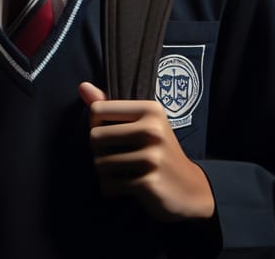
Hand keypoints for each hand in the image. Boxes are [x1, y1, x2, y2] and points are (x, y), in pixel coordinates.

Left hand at [78, 82, 214, 221]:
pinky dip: (111, 188)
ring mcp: (152, 158)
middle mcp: (153, 130)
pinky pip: (109, 184)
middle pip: (95, 137)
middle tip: (115, 157)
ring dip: (104, 172)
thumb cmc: (158, 151)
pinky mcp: (149, 183)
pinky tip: (126, 186)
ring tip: (121, 172)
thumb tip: (82, 86)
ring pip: (99, 163)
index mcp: (150, 109)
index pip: (97, 110)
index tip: (109, 134)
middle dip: (98, 151)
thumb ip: (109, 105)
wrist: (192, 189)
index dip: (95, 124)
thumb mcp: (141, 123)